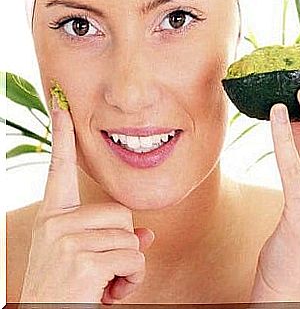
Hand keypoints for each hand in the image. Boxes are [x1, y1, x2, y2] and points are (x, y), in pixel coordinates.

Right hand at [20, 94, 154, 303]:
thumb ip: (114, 240)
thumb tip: (147, 235)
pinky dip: (133, 279)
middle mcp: (55, 223)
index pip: (58, 170)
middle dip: (125, 242)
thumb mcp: (88, 260)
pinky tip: (110, 292)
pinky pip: (133, 258)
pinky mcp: (83, 260)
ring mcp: (67, 240)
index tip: (62, 108)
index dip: (62, 139)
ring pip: (131, 238)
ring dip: (130, 264)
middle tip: (107, 267)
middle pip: (121, 212)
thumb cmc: (68, 291)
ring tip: (107, 283)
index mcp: (53, 218)